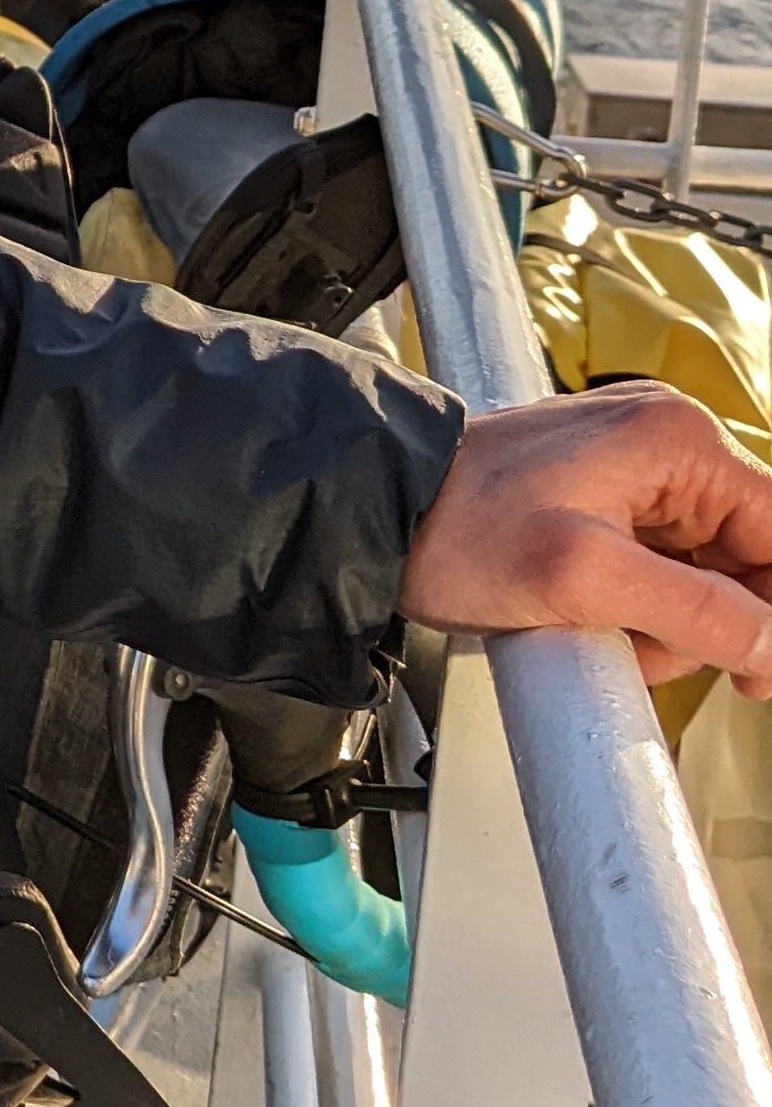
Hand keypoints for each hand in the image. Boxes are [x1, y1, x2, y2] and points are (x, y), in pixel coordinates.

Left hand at [400, 382, 771, 693]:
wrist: (374, 514)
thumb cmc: (455, 529)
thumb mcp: (584, 581)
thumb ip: (693, 611)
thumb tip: (769, 641)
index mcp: (677, 440)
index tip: (760, 666)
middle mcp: (662, 441)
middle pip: (741, 554)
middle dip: (704, 619)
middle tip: (651, 654)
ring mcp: (629, 467)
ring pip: (696, 569)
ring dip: (664, 621)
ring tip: (602, 635)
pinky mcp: (599, 497)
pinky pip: (652, 564)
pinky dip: (634, 607)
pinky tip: (592, 623)